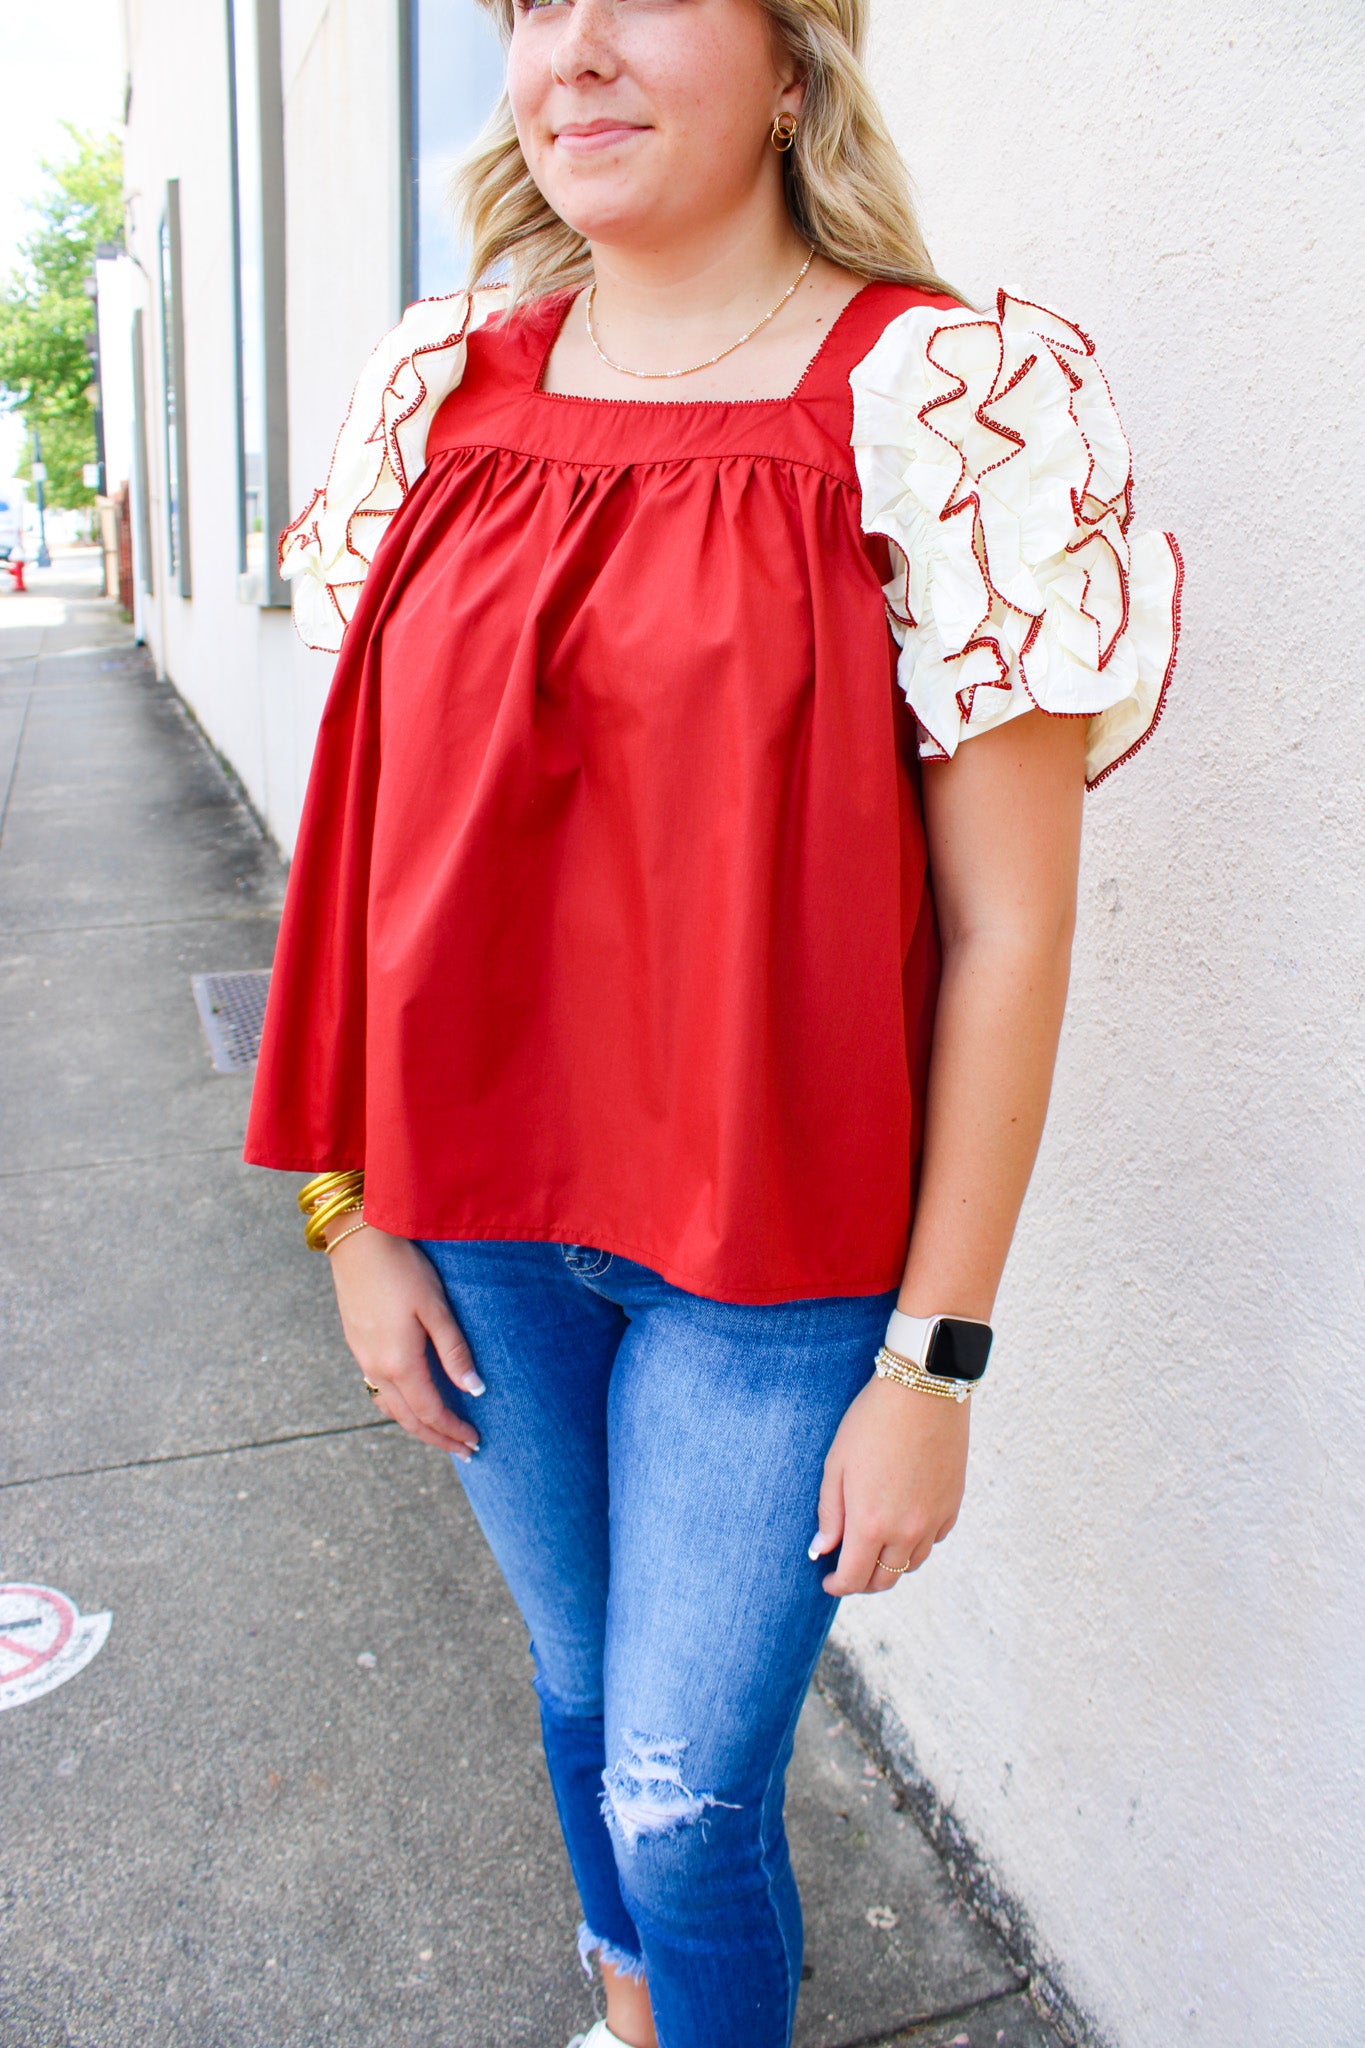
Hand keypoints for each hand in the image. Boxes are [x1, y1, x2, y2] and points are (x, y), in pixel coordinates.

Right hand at [325, 1222, 483, 1460]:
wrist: (358, 1242)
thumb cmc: (403, 1270)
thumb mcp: (436, 1308)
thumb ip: (454, 1352)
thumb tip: (474, 1390)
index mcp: (399, 1363)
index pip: (430, 1412)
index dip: (453, 1431)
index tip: (475, 1442)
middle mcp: (376, 1367)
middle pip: (408, 1419)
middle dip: (437, 1438)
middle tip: (464, 1452)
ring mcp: (362, 1357)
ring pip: (390, 1407)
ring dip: (416, 1425)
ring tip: (440, 1433)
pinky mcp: (357, 1344)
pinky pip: (378, 1389)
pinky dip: (399, 1406)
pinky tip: (411, 1400)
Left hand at [810, 1376, 968, 1593]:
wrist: (922, 1391)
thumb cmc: (871, 1422)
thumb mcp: (837, 1464)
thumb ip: (829, 1513)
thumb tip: (822, 1549)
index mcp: (871, 1523)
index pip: (853, 1577)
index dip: (837, 1585)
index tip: (827, 1580)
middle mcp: (906, 1531)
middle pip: (884, 1579)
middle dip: (861, 1581)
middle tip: (847, 1568)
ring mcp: (933, 1520)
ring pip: (911, 1564)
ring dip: (889, 1565)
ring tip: (874, 1548)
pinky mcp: (953, 1505)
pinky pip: (933, 1540)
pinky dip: (915, 1543)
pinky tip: (902, 1526)